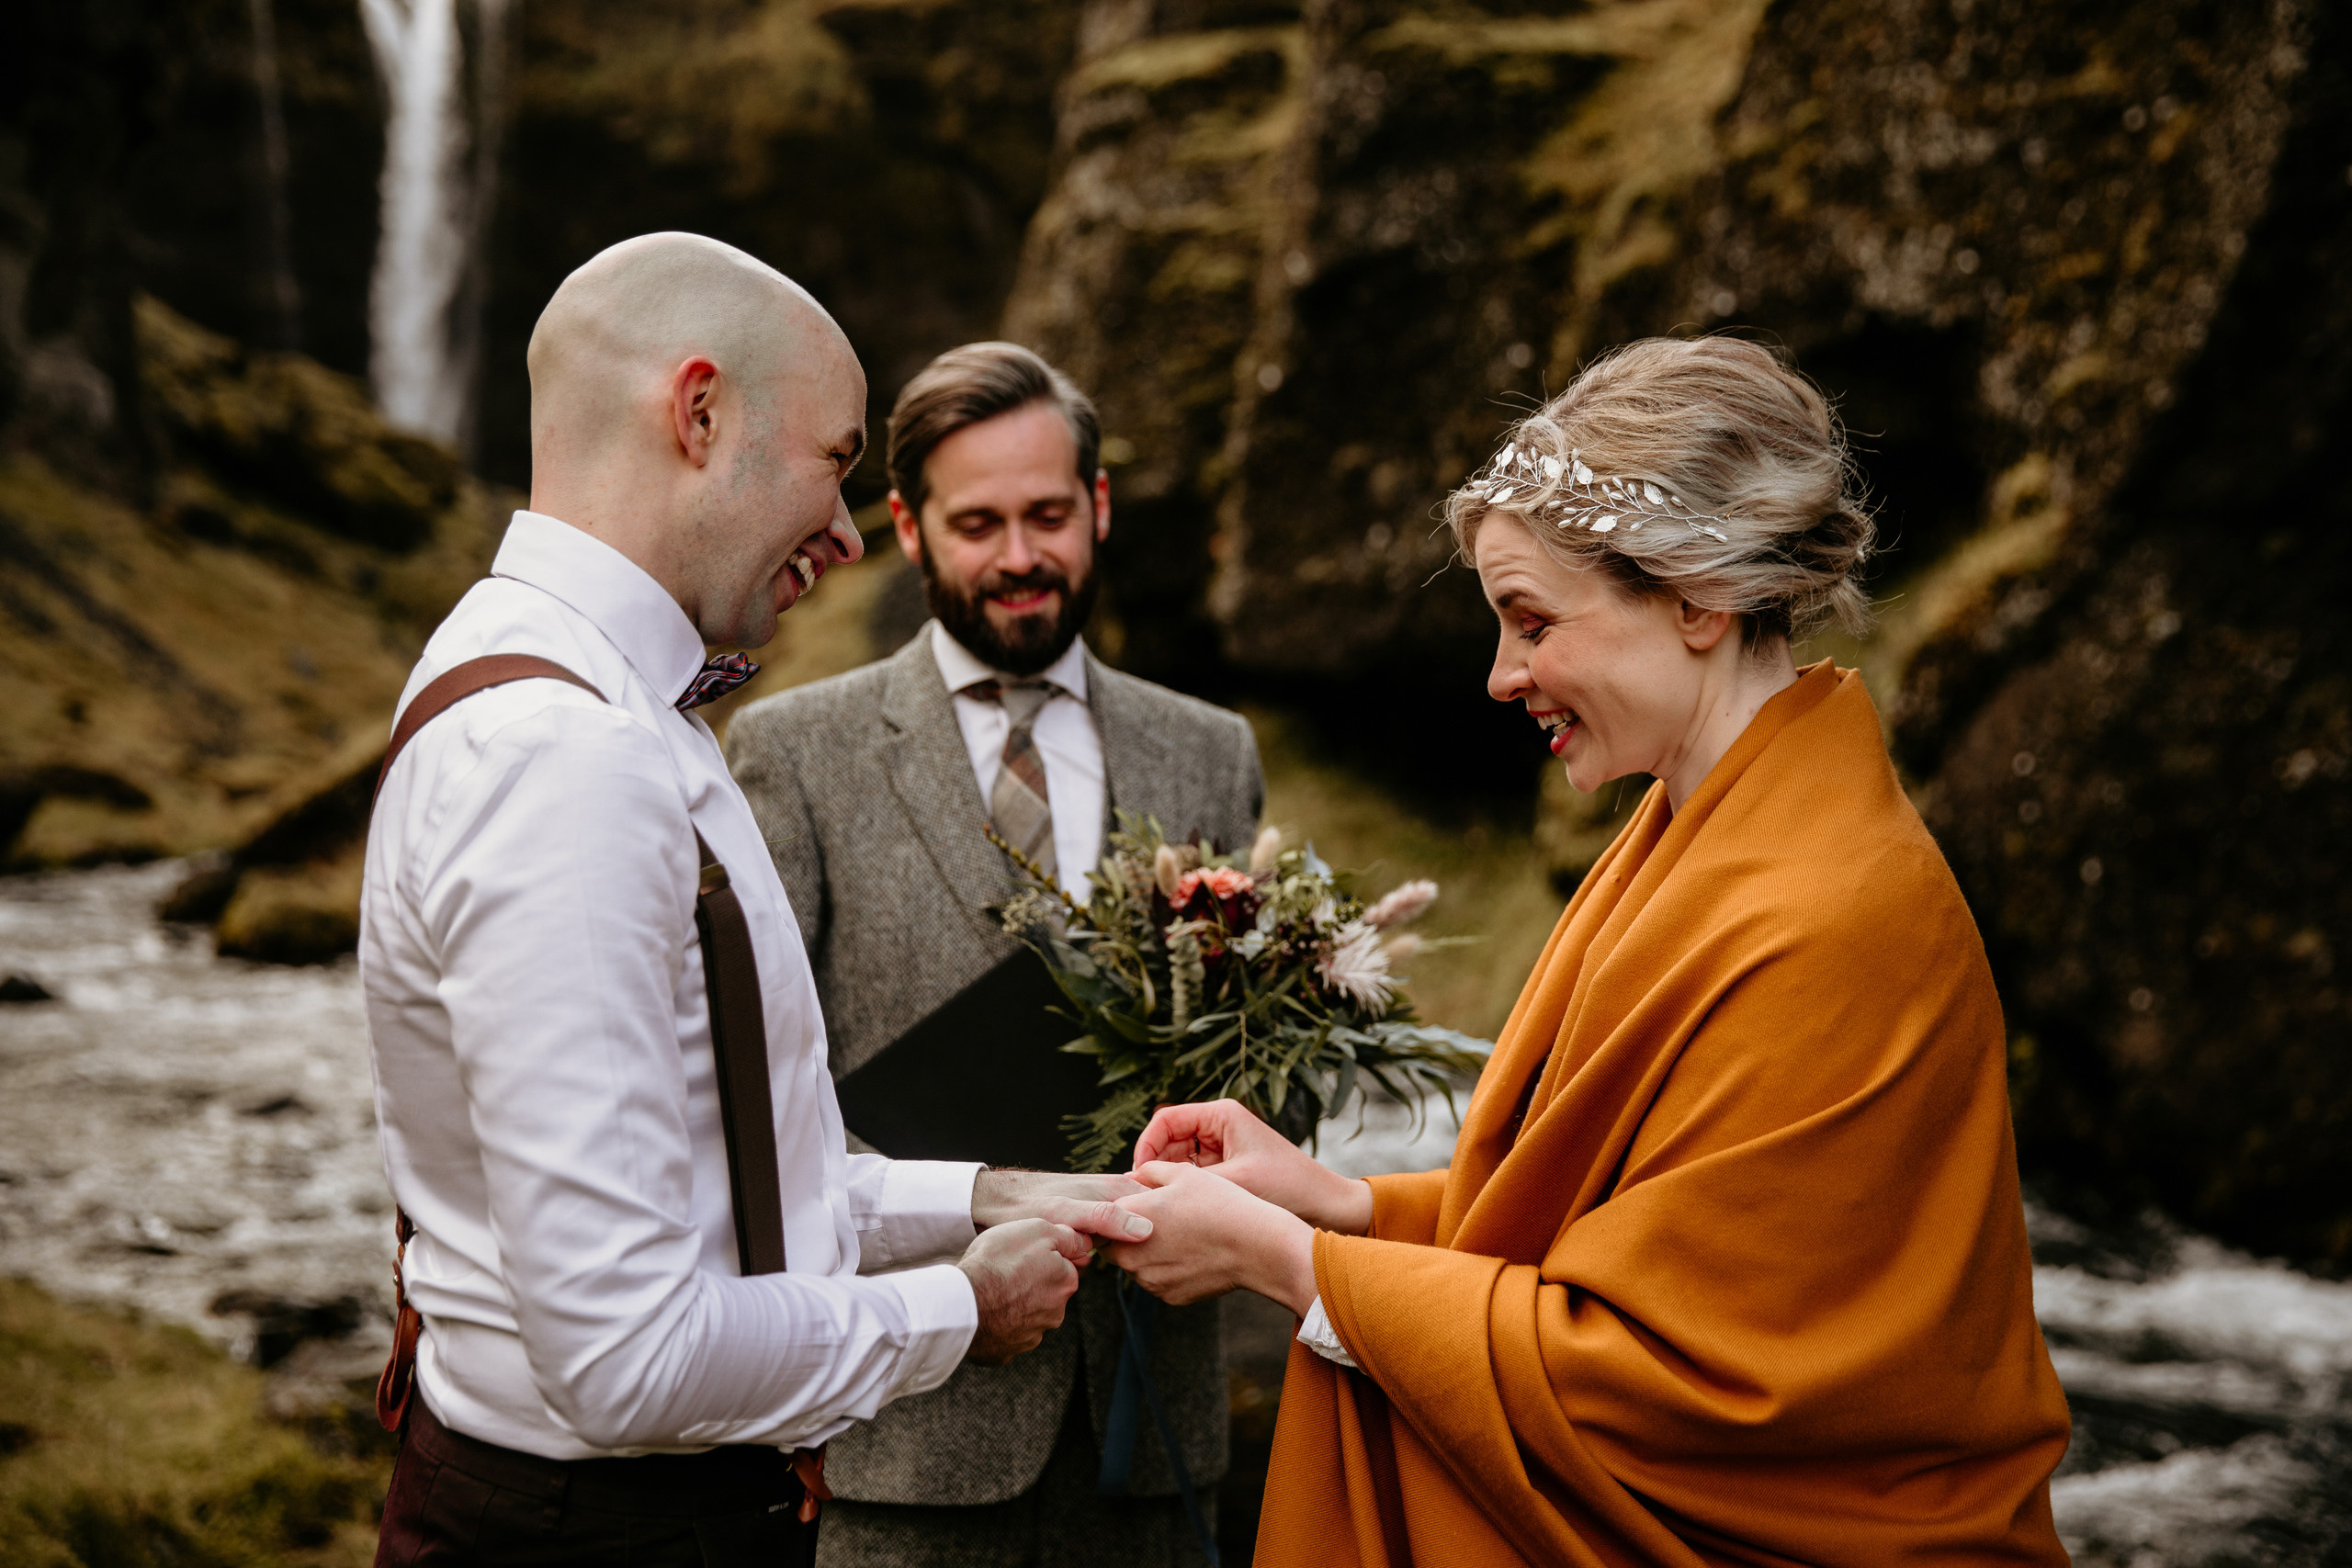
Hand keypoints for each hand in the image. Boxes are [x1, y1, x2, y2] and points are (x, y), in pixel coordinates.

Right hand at [957, 1218, 1088, 1364]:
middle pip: (1046, 1293)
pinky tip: (983, 1313)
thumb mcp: (1036, 1231)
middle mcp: (1054, 1314)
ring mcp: (1030, 1336)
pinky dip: (997, 1326)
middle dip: (1030, 1284)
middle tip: (1004, 1273)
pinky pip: (1004, 1336)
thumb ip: (1066, 1236)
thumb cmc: (997, 1262)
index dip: (1041, 1258)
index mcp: (1065, 1283)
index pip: (1062, 1268)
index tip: (1022, 1256)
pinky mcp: (1006, 1353)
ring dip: (1013, 1306)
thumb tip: (1083, 1242)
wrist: (962, 1302)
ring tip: (990, 1293)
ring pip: (1026, 1316)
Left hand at [971, 1169, 1152, 1247]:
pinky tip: (1080, 1261)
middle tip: (1117, 1258)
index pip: (1161, 1205)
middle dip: (1137, 1246)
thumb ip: (1107, 1218)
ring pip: (1123, 1237)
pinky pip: (1104, 1243)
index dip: (1165, 1227)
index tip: (1162, 1248)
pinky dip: (1096, 1254)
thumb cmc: (1030, 1203)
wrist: (997, 1203)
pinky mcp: (1087, 1224)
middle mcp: (1114, 1196)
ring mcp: (1101, 1210)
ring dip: (1114, 1253)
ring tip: (1089, 1258)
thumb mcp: (1069, 1212)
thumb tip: (1146, 1229)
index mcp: (1119, 1187)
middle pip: (1145, 1224)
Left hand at [1103, 1162, 1316, 1312]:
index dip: (1111, 1215)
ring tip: (1179, 1237)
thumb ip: (1149, 1171)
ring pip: (1135, 1267)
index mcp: (1129, 1218)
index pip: (1099, 1221)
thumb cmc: (1220, 1204)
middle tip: (1155, 1222)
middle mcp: (1131, 1254)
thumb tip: (1133, 1176)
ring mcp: (1149, 1280)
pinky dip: (1167, 1270)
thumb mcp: (1183, 1174)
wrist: (1255, 1246)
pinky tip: (1192, 1254)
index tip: (1129, 1209)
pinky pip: (1157, 1281)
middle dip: (1125, 1237)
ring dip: (1145, 1254)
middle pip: (1112, 1248)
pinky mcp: (1168, 1296)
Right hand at [1133, 1100, 1373, 1234]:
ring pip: (1178, 1160)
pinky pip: (1194, 1175)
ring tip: (1158, 1206)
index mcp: (1222, 1115)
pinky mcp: (1228, 1167)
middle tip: (1142, 1197)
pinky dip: (1184, 1190)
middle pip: (1168, 1140)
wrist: (1326, 1206)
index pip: (1165, 1120)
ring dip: (1168, 1181)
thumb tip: (1143, 1186)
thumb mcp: (1235, 1181)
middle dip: (1154, 1167)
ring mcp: (1223, 1147)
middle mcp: (1219, 1126)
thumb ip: (1188, 1181)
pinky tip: (1177, 1210)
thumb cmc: (1288, 1187)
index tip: (1138, 1176)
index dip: (1146, 1146)